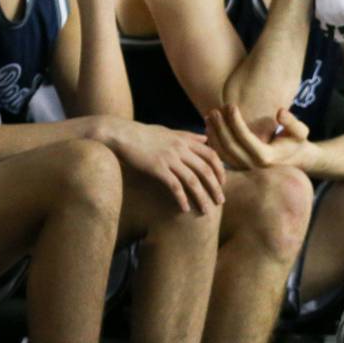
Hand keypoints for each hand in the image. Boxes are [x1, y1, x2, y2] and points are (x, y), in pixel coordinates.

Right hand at [98, 117, 225, 213]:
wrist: (121, 134)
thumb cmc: (143, 134)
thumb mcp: (169, 131)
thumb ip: (188, 135)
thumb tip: (205, 138)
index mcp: (185, 140)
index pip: (211, 155)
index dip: (220, 170)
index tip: (222, 183)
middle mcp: (180, 149)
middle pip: (206, 170)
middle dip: (216, 187)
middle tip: (220, 201)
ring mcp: (169, 158)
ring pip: (193, 180)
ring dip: (202, 197)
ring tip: (206, 211)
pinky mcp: (157, 168)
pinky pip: (174, 186)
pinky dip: (182, 198)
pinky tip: (185, 209)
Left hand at [205, 105, 314, 171]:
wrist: (296, 159)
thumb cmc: (297, 142)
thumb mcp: (301, 131)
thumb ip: (292, 122)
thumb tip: (280, 112)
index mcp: (266, 157)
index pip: (244, 138)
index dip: (235, 121)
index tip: (230, 105)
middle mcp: (253, 165)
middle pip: (229, 146)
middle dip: (220, 127)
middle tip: (215, 110)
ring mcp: (244, 168)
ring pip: (222, 153)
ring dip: (213, 134)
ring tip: (209, 116)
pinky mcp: (239, 167)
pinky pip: (221, 156)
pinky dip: (213, 142)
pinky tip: (210, 127)